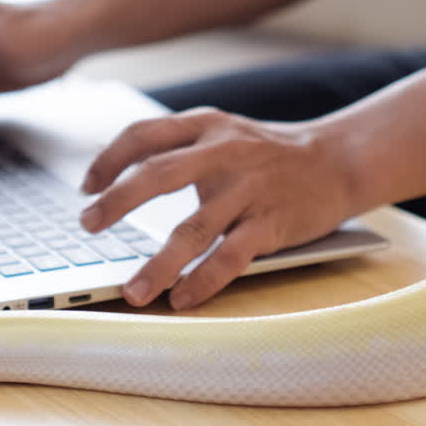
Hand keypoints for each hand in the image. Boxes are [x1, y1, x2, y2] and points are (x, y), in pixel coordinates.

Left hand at [80, 108, 361, 309]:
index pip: (144, 134)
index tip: (86, 186)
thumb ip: (179, 149)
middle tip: (86, 225)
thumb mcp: (224, 134)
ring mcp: (248, 189)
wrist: (339, 160)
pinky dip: (204, 281)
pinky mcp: (271, 222)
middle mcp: (223, 152)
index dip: (109, 159)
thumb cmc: (269, 153)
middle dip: (117, 202)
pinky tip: (183, 299)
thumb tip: (118, 180)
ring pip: (193, 229)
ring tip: (133, 292)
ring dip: (158, 264)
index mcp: (206, 126)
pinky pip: (231, 256)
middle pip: (158, 174)